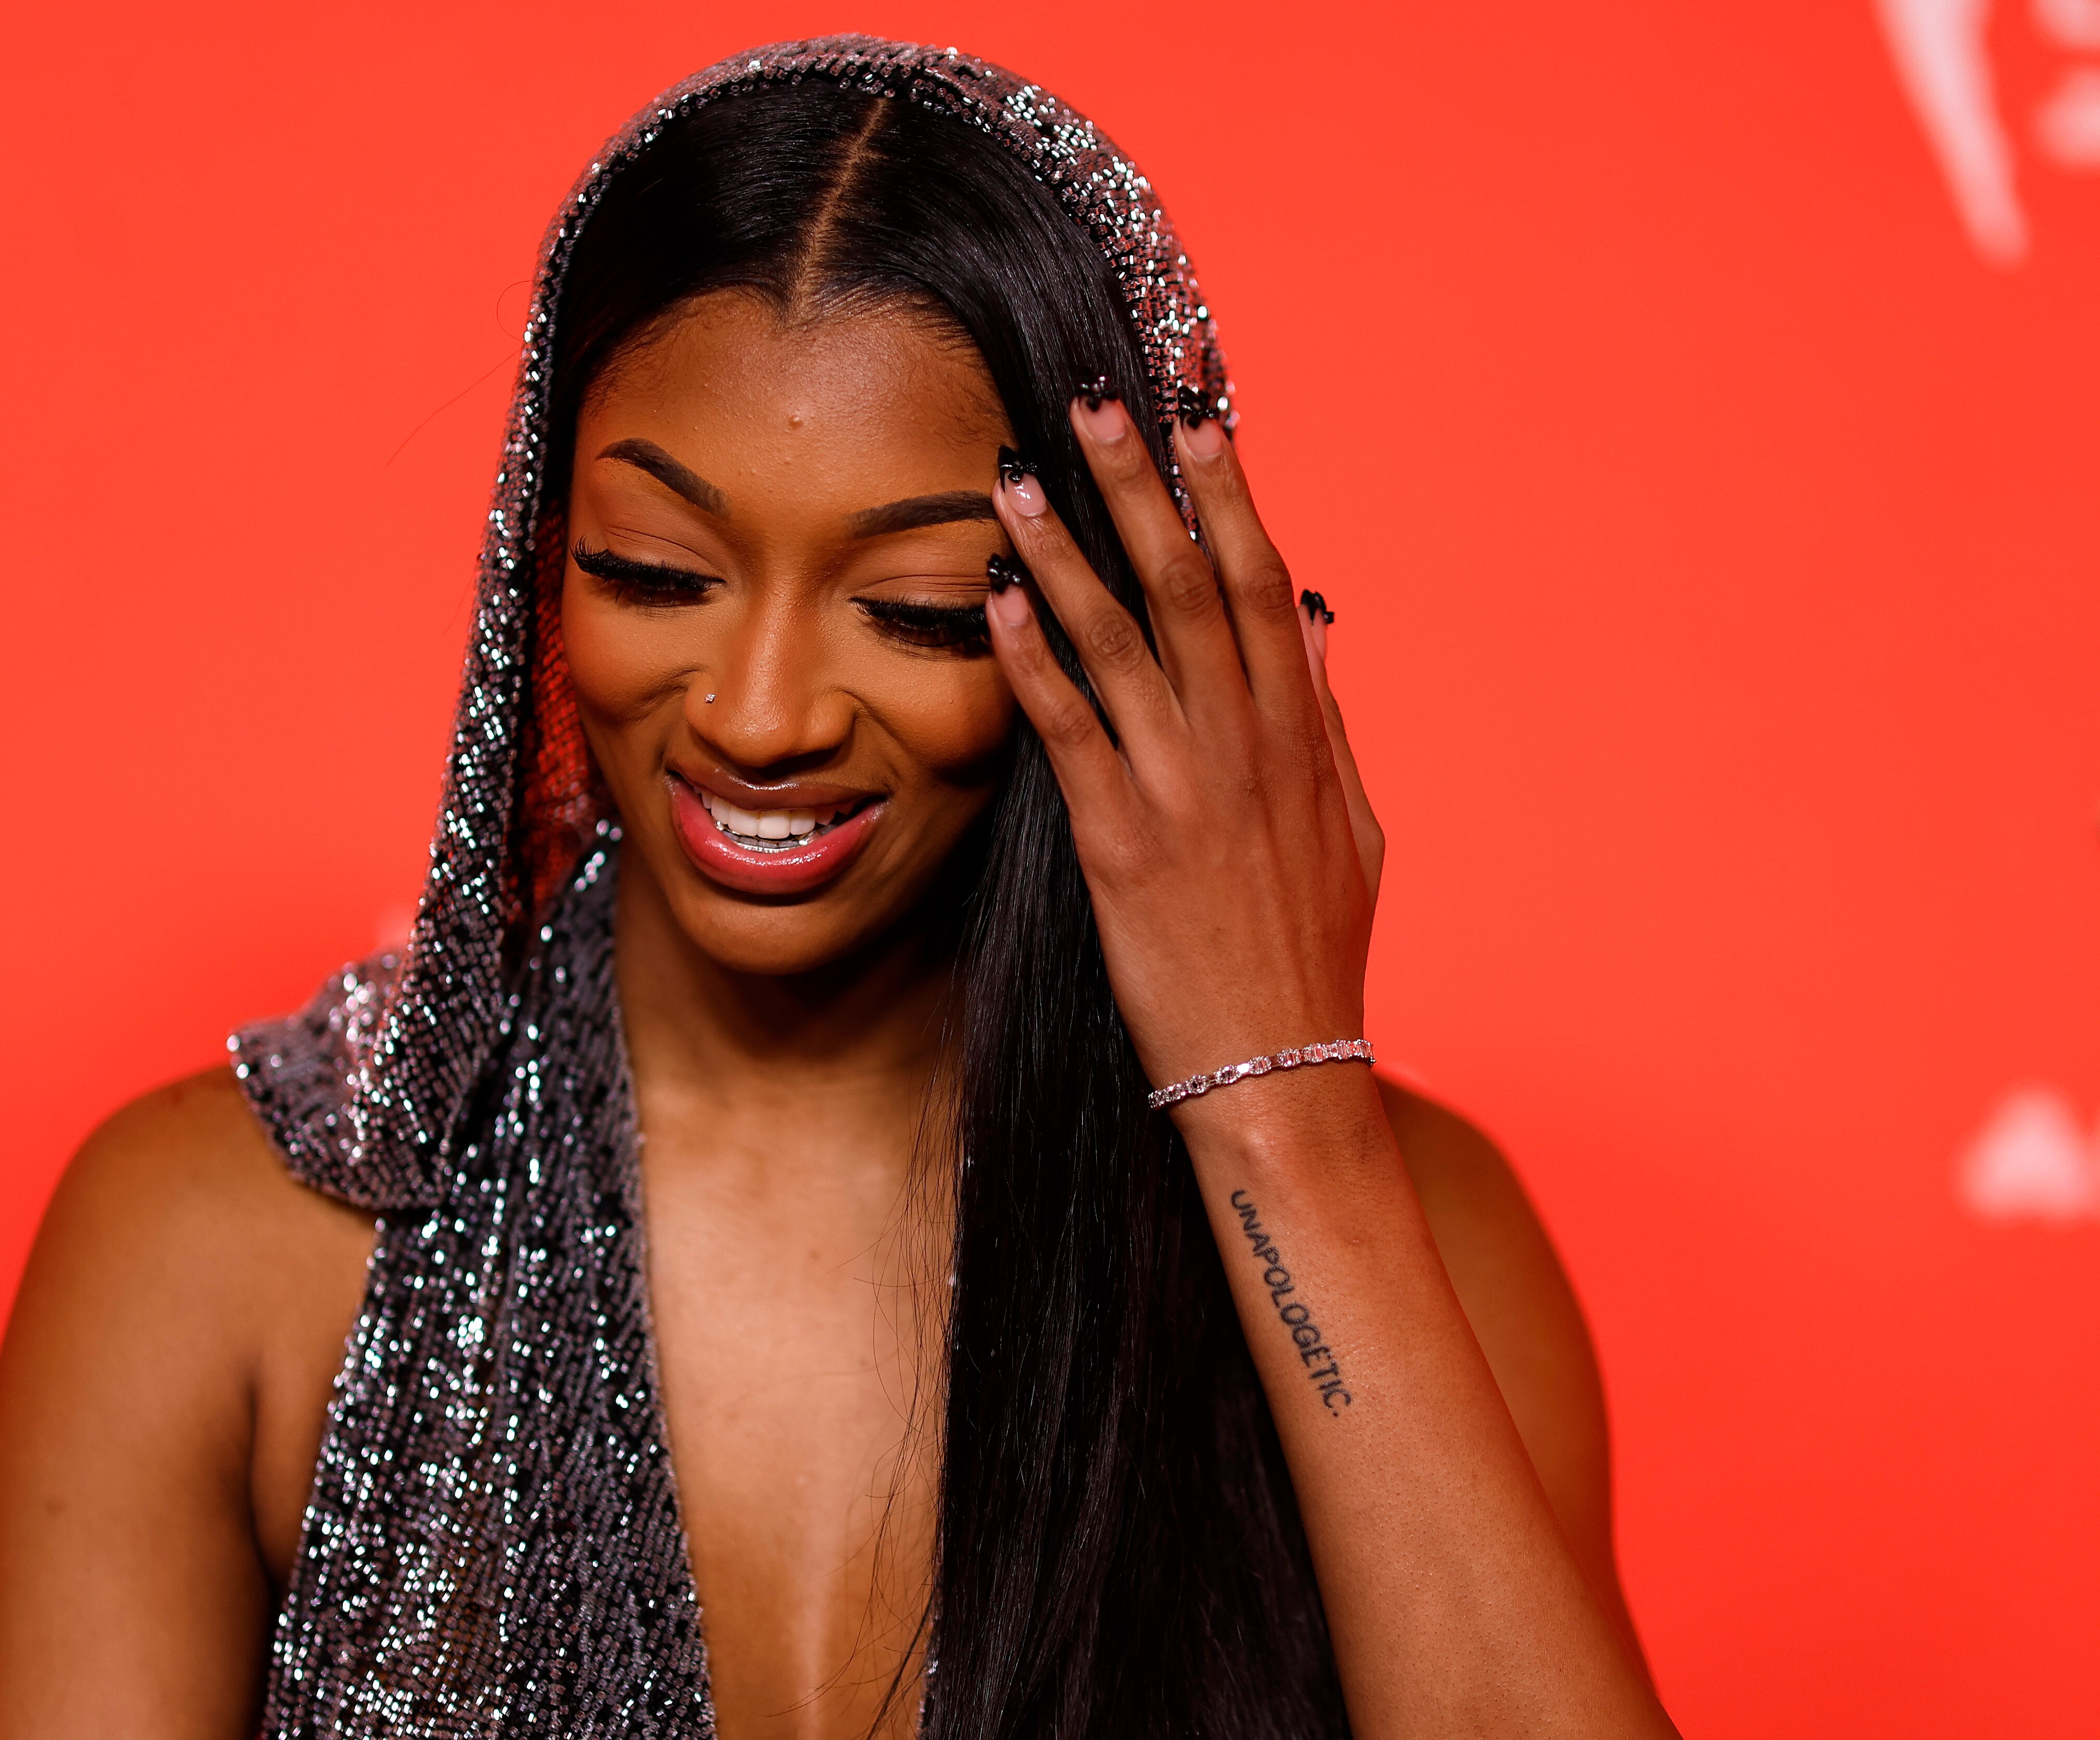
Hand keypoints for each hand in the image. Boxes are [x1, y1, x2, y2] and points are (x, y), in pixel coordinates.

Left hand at [985, 394, 1383, 1102]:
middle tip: (1095, 405)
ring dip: (1064, 551)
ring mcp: (1184, 792)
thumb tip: (1323, 618)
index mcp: (1301, 738)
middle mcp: (1247, 748)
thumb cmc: (1312, 957)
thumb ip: (1329, 719)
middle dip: (1142, 488)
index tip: (1200, 417)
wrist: (1280, 1077)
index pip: (1267, 585)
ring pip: (1123, 641)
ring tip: (1013, 478)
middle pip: (1195, 586)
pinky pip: (1069, 731)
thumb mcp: (1353, 829)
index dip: (1232, 495)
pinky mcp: (1121, 846)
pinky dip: (1032, 659)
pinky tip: (996, 600)